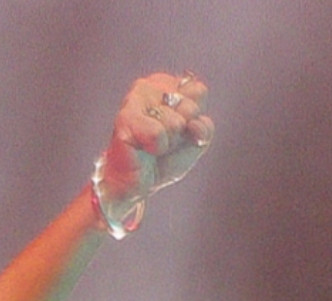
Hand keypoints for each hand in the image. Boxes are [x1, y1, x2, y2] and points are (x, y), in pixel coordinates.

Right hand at [96, 73, 213, 217]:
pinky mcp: (126, 118)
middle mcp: (148, 86)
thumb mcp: (194, 142)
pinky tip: (142, 149)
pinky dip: (156, 148)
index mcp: (165, 84)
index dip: (194, 118)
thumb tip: (194, 123)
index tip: (178, 130)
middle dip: (183, 132)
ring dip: (169, 143)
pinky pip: (158, 134)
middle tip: (164, 140)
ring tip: (151, 146)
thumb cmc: (162, 159)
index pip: (199, 91)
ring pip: (176, 122)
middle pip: (190, 106)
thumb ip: (205, 128)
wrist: (136, 184)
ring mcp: (135, 99)